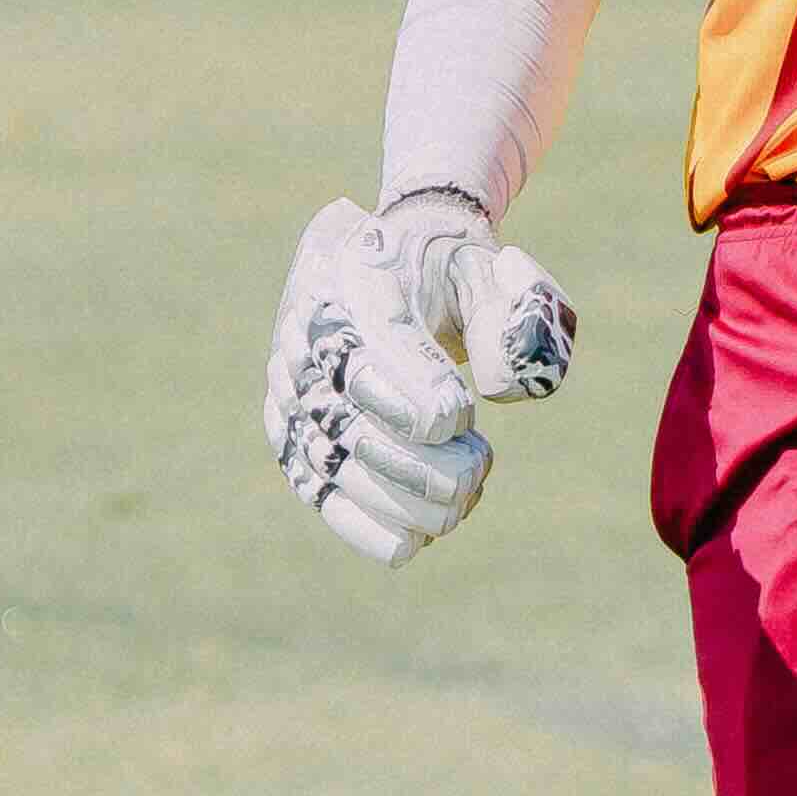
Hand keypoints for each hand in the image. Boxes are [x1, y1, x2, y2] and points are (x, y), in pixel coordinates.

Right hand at [261, 193, 577, 566]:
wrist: (383, 253)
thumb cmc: (445, 268)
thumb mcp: (489, 270)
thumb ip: (509, 318)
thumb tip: (501, 391)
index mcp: (351, 277)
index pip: (362, 346)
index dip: (407, 391)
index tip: (457, 419)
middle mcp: (305, 333)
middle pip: (344, 417)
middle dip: (414, 462)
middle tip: (475, 469)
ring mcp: (289, 385)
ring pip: (328, 461)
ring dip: (400, 497)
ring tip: (461, 499)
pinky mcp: (287, 428)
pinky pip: (311, 484)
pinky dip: (359, 523)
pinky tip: (409, 542)